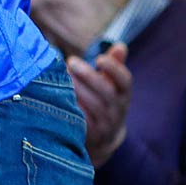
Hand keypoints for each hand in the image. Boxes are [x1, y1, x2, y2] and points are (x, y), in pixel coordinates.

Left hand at [68, 44, 130, 166]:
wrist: (104, 139)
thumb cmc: (104, 102)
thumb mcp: (113, 85)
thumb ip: (114, 65)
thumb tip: (120, 45)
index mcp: (124, 94)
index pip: (125, 80)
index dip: (114, 69)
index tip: (99, 58)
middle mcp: (118, 110)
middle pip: (107, 92)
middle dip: (89, 76)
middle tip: (71, 61)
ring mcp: (106, 124)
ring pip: (94, 106)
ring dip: (77, 90)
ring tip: (62, 76)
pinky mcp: (92, 135)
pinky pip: (83, 121)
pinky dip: (73, 108)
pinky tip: (60, 97)